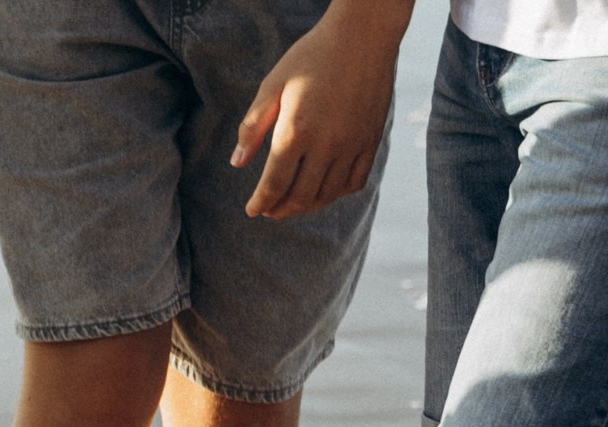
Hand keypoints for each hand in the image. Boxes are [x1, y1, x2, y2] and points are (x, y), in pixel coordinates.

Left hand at [230, 0, 404, 219]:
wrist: (362, 36)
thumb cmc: (311, 56)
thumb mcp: (273, 85)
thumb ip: (253, 126)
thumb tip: (236, 163)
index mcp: (296, 132)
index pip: (274, 184)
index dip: (260, 203)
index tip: (252, 210)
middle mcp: (326, 144)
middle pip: (300, 196)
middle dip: (280, 209)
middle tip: (268, 210)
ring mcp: (352, 145)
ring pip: (327, 194)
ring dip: (306, 206)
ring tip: (291, 204)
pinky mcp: (371, 140)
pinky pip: (354, 181)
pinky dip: (336, 193)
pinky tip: (323, 191)